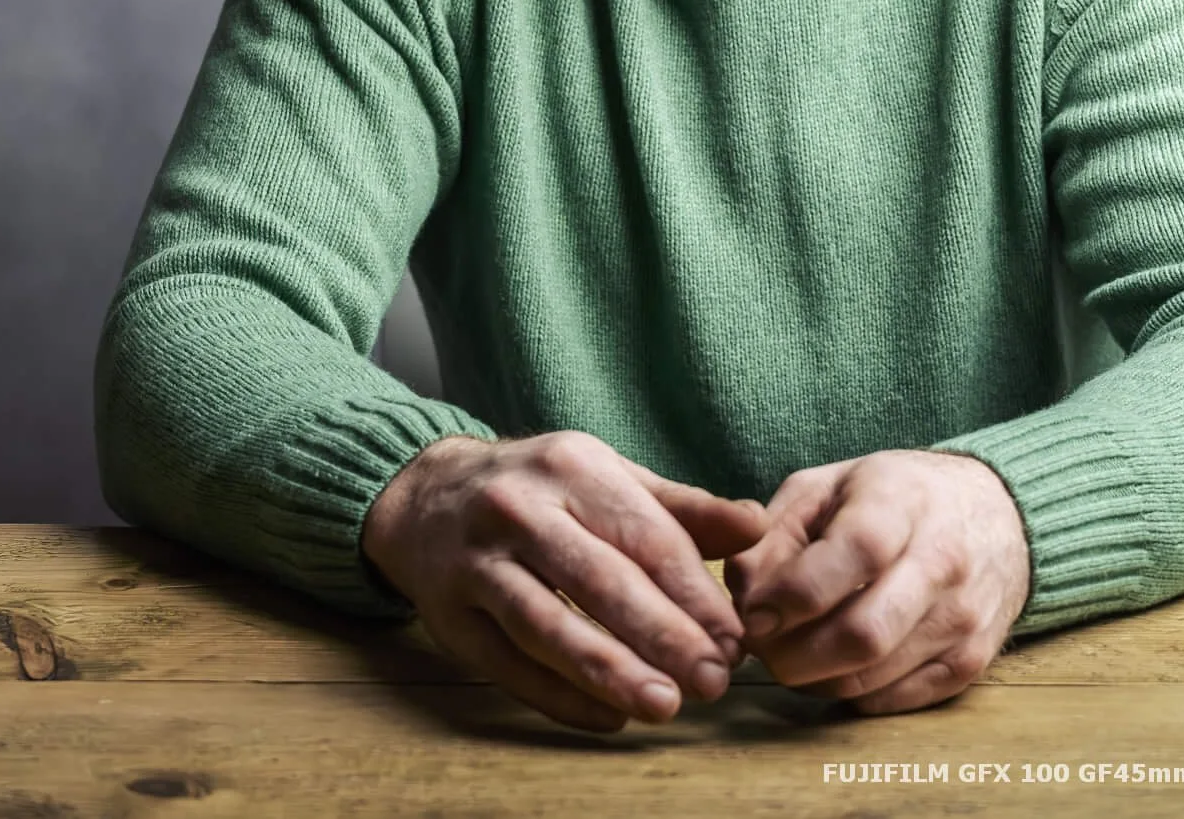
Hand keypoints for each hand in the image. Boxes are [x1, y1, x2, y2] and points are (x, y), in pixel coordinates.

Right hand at [360, 431, 769, 731]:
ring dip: (609, 670)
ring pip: (547, 623)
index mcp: (571, 467)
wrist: (424, 494)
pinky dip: (557, 695)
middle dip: (661, 635)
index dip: (692, 593)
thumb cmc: (539, 491)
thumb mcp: (607, 478)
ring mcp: (477, 561)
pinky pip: (507, 663)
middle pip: (599, 580)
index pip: (644, 536)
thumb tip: (759, 524)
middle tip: (712, 681)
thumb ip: (682, 509)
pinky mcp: (448, 613)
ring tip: (662, 705)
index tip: (734, 641)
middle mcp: (519, 508)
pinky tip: (605, 716)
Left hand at [724, 448, 1030, 714]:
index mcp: (902, 503)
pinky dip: (849, 692)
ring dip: (813, 678)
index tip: (753, 613)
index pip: (854, 555)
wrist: (995, 516)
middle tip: (762, 647)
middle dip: (792, 654)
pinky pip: (893, 700)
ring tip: (791, 653)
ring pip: (872, 676)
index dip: (793, 593)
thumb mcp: (827, 486)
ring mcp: (962, 618)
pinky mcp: (971, 661)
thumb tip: (742, 592)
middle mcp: (943, 563)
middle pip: (862, 634)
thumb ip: (774, 532)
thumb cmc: (893, 498)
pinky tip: (834, 664)